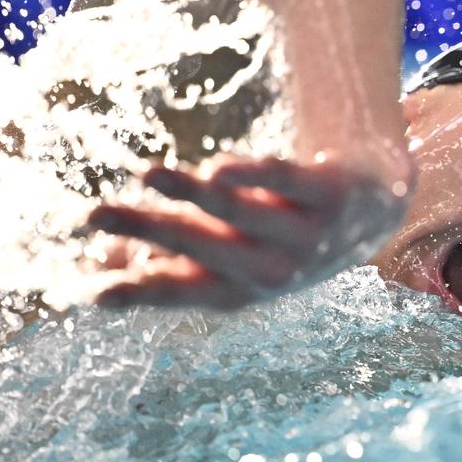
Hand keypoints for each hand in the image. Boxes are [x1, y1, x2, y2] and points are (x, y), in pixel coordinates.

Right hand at [86, 155, 410, 310]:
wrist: (375, 209)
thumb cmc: (279, 232)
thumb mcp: (227, 254)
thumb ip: (167, 256)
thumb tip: (95, 267)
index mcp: (236, 290)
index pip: (176, 292)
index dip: (133, 293)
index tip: (87, 294)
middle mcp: (269, 271)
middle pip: (201, 249)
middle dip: (148, 230)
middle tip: (93, 213)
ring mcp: (304, 236)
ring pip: (241, 215)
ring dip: (194, 197)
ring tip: (149, 176)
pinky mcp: (332, 196)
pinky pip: (291, 186)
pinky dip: (258, 177)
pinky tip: (223, 168)